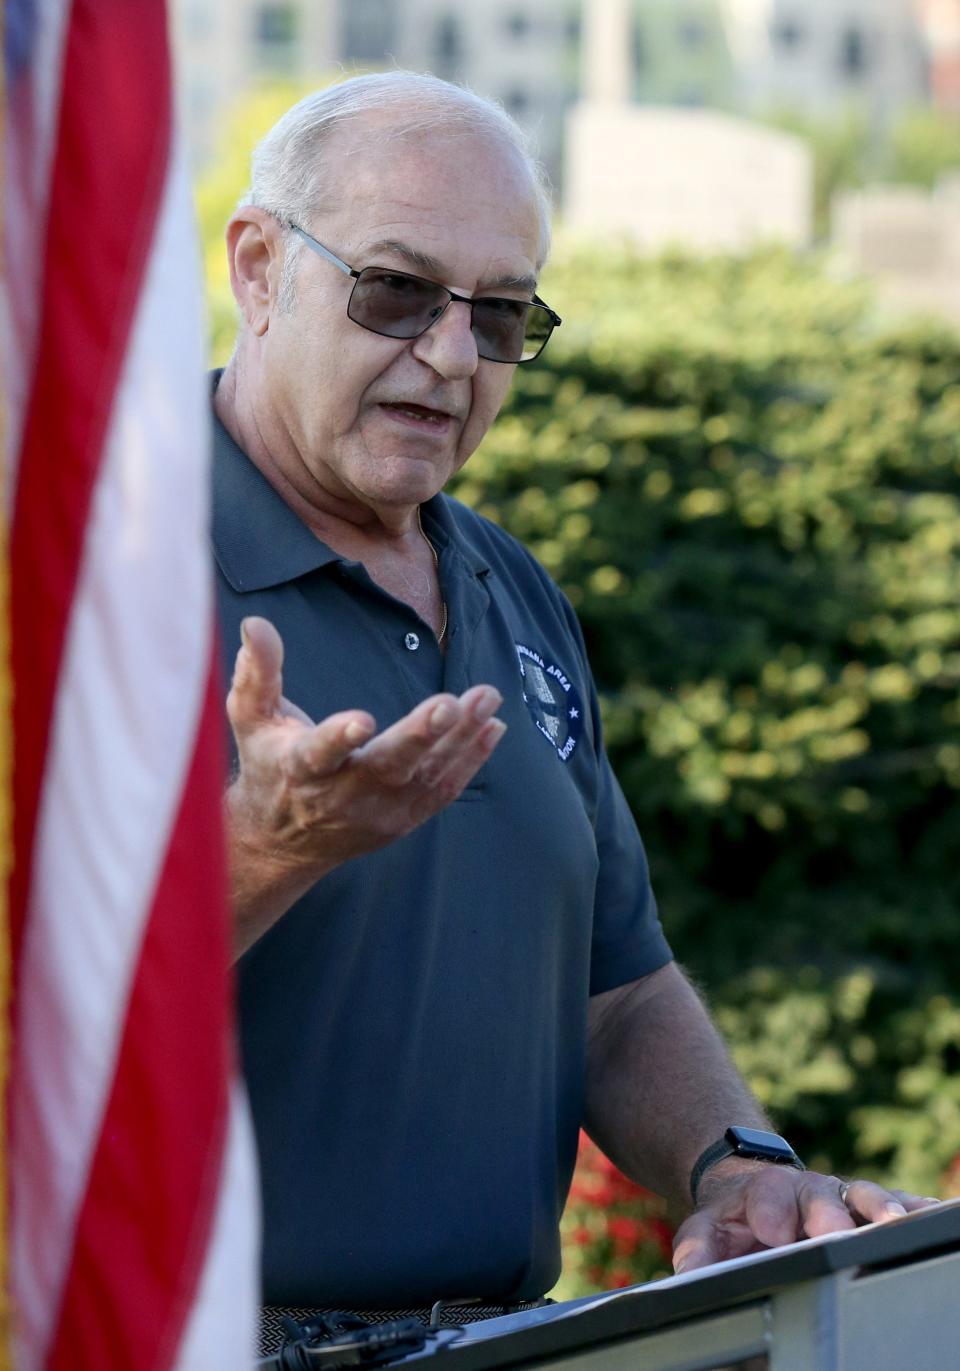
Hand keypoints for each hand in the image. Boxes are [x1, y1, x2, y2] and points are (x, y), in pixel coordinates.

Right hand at [225, 616, 506, 948]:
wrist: (283, 842)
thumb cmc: (268, 765)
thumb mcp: (252, 720)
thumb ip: (258, 673)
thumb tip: (255, 622)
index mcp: (302, 770)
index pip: (320, 754)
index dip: (340, 737)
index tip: (362, 720)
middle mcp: (343, 796)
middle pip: (387, 767)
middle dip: (419, 737)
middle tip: (449, 704)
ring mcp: (380, 812)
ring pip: (426, 775)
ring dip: (460, 737)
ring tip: (487, 696)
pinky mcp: (406, 819)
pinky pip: (444, 790)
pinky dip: (470, 759)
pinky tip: (492, 725)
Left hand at [672, 1164, 940, 1272]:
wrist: (759, 1194)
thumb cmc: (737, 1221)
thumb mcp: (707, 1231)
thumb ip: (698, 1250)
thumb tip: (690, 1273)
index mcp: (766, 1192)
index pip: (767, 1195)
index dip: (770, 1211)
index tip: (773, 1232)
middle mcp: (809, 1189)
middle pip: (820, 1196)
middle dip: (827, 1214)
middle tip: (835, 1234)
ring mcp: (844, 1196)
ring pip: (865, 1196)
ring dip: (879, 1209)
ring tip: (893, 1225)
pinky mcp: (871, 1206)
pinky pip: (899, 1202)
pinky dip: (915, 1208)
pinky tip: (932, 1216)